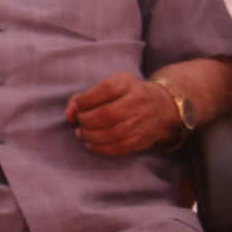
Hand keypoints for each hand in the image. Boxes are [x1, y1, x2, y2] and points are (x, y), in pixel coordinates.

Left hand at [65, 72, 181, 156]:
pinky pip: (119, 147)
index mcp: (127, 83)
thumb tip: (68, 114)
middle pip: (107, 114)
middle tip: (79, 122)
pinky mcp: (142, 139)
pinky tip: (91, 144)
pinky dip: (100, 148)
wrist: (162, 108)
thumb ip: (84, 97)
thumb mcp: (109, 87)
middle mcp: (138, 101)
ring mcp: (142, 122)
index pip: (105, 89)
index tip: (79, 106)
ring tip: (82, 133)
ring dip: (90, 136)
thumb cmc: (126, 95)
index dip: (86, 100)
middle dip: (86, 120)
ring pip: (112, 133)